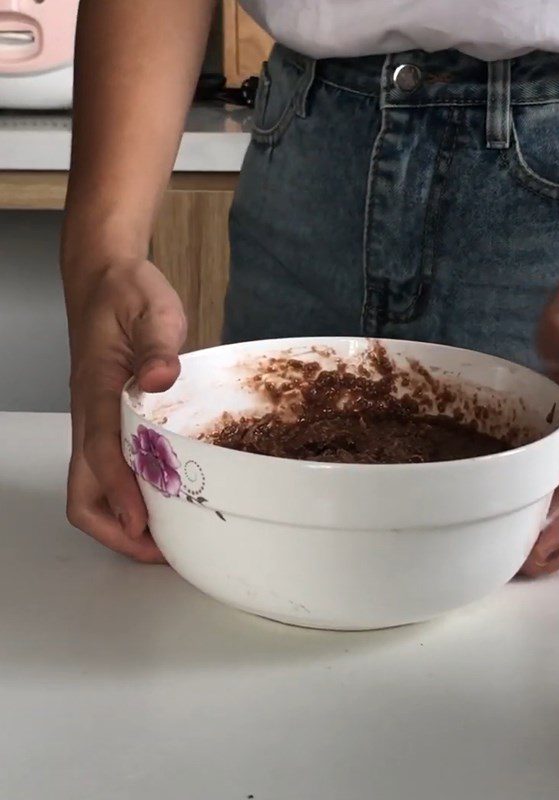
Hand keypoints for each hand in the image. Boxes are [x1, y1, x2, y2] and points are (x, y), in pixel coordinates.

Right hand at [65, 259, 186, 561]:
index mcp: (97, 389)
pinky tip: (159, 501)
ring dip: (120, 518)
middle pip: (83, 487)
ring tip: (163, 538)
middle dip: (115, 526)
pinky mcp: (105, 420)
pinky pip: (104, 470)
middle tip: (159, 550)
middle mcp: (88, 413)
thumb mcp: (153, 311)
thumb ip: (158, 345)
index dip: (121, 492)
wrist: (106, 280)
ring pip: (90, 485)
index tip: (143, 525)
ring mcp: (93, 420)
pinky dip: (125, 497)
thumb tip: (161, 379)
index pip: (101, 452)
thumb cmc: (128, 295)